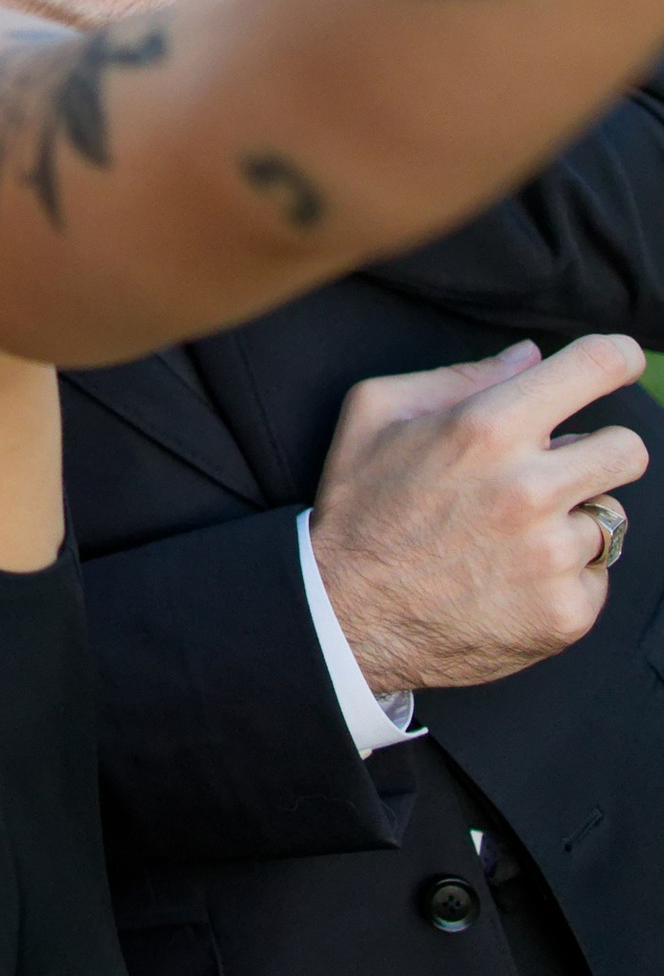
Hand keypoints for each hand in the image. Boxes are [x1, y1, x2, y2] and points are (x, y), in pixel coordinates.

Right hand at [309, 331, 649, 694]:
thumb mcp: (377, 414)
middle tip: (557, 467)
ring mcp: (552, 556)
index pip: (595, 367)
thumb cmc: (359, 507)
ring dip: (571, 520)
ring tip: (515, 535)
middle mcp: (530, 489)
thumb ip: (459, 376)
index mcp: (488, 428)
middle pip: (629, 448)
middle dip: (599, 450)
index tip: (620, 362)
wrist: (345, 618)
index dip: (617, 357)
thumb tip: (529, 357)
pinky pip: (597, 575)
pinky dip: (564, 575)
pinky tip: (513, 577)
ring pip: (610, 517)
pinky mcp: (566, 612)